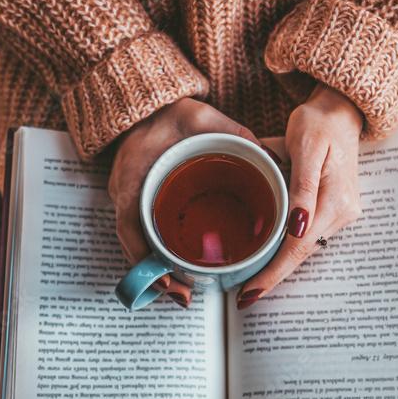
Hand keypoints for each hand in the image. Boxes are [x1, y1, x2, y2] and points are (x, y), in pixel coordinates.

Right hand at [110, 98, 260, 307]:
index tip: (169, 279)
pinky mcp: (136, 202)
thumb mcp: (202, 116)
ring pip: (137, 245)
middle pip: (134, 246)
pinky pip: (142, 235)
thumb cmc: (168, 111)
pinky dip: (155, 256)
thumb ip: (235, 133)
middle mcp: (126, 192)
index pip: (130, 224)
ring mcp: (127, 199)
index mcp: (135, 174)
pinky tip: (176, 270)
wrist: (142, 102)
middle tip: (185, 296)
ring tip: (184, 292)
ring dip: (156, 271)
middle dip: (156, 276)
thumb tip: (271, 160)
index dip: (146, 257)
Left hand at [237, 85, 362, 308]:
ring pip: (304, 246)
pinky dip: (287, 244)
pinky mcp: (337, 208)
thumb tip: (296, 227)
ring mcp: (343, 212)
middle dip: (273, 275)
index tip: (251, 293)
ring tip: (250, 277)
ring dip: (278, 260)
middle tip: (244, 295)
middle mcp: (343, 212)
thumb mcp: (304, 146)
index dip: (274, 274)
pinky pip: (308, 233)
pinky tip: (268, 251)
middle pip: (301, 253)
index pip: (299, 247)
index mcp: (335, 199)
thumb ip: (300, 187)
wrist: (341, 110)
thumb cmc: (318, 122)